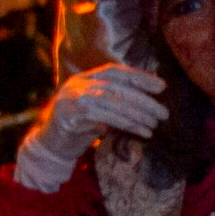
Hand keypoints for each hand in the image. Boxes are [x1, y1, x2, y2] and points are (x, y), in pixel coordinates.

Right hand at [15, 64, 167, 191]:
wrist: (51, 144)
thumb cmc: (80, 127)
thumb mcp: (100, 110)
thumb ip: (117, 101)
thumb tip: (151, 99)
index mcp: (85, 78)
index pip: (115, 71)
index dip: (139, 76)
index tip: (162, 87)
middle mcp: (77, 84)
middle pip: (115, 87)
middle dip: (142, 100)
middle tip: (163, 113)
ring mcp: (70, 97)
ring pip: (109, 101)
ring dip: (135, 114)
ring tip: (154, 125)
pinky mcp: (68, 114)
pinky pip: (101, 117)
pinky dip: (124, 124)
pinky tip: (139, 132)